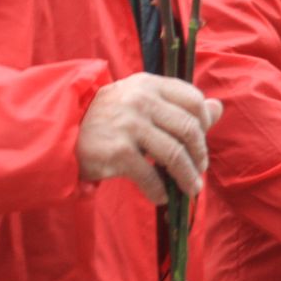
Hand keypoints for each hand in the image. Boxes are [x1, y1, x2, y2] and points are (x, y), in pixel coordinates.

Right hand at [77, 73, 222, 203]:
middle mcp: (140, 99)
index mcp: (148, 84)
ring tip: (190, 188)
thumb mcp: (142, 102)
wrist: (62, 130)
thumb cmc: (108, 119)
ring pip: (175, 154)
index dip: (205, 123)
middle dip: (200, 154)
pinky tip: (161, 196)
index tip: (200, 141)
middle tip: (199, 170)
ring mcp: (129, 124)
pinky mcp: (118, 150)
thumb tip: (219, 108)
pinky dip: (160, 190)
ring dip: (187, 177)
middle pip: (189, 129)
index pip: (193, 99)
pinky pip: (151, 175)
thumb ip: (179, 106)